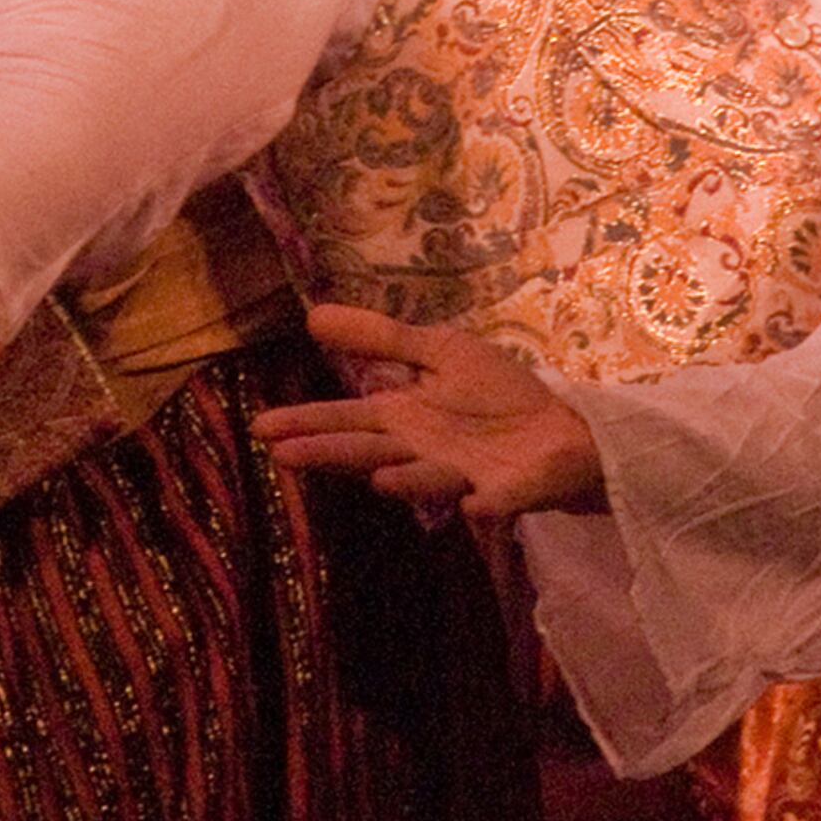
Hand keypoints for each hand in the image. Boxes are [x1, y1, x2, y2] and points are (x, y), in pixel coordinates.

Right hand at [252, 305, 607, 517]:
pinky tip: (476, 504)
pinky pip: (496, 500)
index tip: (260, 427)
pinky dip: (488, 505)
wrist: (561, 429)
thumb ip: (381, 339)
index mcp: (405, 415)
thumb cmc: (496, 394)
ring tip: (379, 476)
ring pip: (427, 477)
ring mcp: (462, 476)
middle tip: (284, 456)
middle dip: (332, 453)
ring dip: (408, 480)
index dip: (306, 422)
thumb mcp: (439, 352)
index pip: (347, 418)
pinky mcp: (505, 492)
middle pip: (371, 449)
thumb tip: (312, 315)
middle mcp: (422, 450)